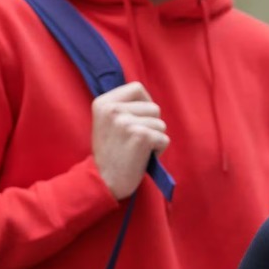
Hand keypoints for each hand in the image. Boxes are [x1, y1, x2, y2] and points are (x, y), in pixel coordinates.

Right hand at [91, 82, 168, 198]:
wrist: (103, 181)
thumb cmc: (111, 152)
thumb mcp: (108, 122)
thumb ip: (123, 107)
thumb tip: (146, 97)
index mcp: (103, 103)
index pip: (137, 88)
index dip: (145, 103)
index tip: (138, 119)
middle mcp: (113, 109)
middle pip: (153, 107)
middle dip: (151, 125)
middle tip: (134, 141)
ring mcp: (126, 122)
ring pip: (161, 124)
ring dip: (155, 138)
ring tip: (137, 149)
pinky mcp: (140, 136)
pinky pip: (164, 139)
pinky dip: (159, 150)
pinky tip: (142, 157)